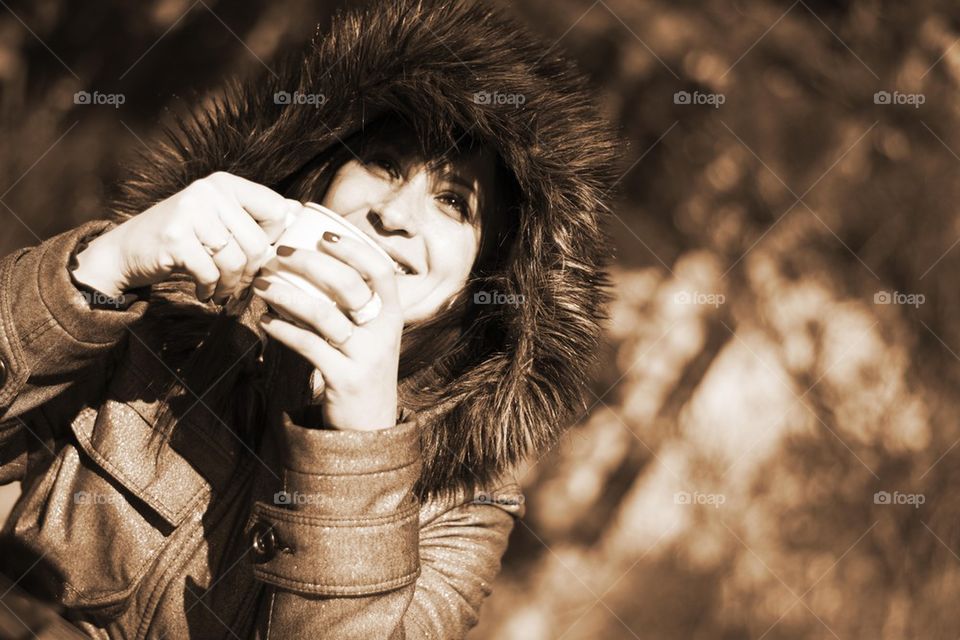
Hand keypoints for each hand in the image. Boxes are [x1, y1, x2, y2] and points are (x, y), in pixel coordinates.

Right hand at [72, 172, 302, 302]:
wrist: (128, 251)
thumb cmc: (184, 240)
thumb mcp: (219, 220)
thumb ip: (254, 216)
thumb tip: (300, 211)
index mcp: (226, 183)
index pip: (276, 211)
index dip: (273, 240)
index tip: (256, 253)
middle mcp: (209, 191)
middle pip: (258, 243)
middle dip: (252, 273)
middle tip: (239, 284)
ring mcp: (190, 212)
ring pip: (237, 261)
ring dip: (232, 286)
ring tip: (222, 291)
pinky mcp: (175, 238)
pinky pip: (211, 273)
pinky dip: (211, 290)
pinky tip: (204, 291)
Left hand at [252, 233, 402, 430]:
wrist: (371, 426)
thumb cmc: (362, 370)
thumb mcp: (370, 337)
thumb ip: (350, 307)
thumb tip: (309, 266)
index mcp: (392, 316)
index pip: (380, 271)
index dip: (353, 248)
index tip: (324, 233)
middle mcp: (383, 333)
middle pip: (349, 286)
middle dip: (311, 263)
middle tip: (279, 253)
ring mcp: (365, 356)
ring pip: (324, 315)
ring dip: (287, 294)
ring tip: (261, 284)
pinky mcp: (344, 379)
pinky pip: (308, 346)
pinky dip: (283, 330)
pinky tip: (265, 321)